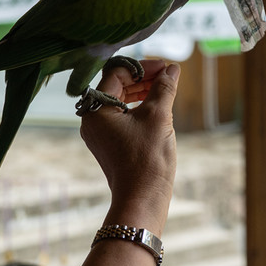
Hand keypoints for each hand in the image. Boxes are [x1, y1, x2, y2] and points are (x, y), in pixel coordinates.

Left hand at [78, 58, 180, 234]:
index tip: (165, 67)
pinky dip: (139, 107)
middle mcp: (92, 120)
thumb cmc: (147, 158)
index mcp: (96, 110)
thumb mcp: (158, 116)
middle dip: (143, 77)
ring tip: (165, 87)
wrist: (142, 199)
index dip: (142, 66)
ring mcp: (100, 133)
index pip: (116, 73)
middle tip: (167, 75)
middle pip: (116, 85)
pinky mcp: (110, 144)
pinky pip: (122, 116)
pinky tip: (158, 106)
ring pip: (120, 100)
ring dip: (142, 90)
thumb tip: (173, 69)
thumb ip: (164, 88)